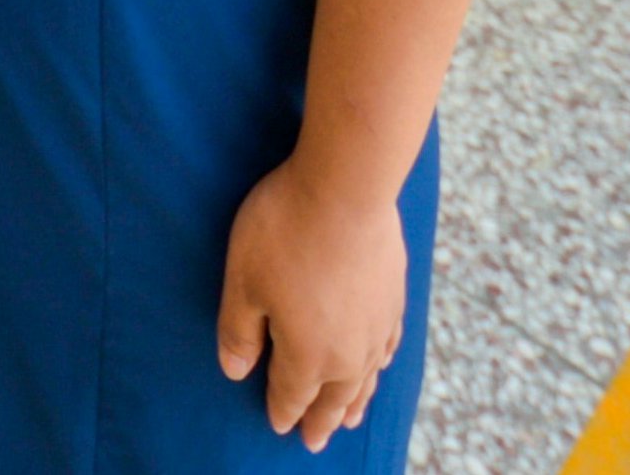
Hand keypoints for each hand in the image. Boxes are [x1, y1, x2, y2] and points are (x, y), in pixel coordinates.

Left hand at [217, 161, 404, 453]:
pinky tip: (380, 364)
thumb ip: (238, 332)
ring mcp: (377, 326)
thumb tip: (235, 372)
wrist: (347, 187)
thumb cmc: (284, 231)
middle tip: (315, 441)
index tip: (280, 426)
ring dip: (355, 400)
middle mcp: (348, 352)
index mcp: (307, 355)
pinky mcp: (394, 297)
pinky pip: (388, 344)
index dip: (283, 411)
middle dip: (321, 420)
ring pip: (366, 377)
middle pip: (333, 396)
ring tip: (349, 418)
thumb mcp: (243, 281)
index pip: (292, 395)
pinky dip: (381, 362)